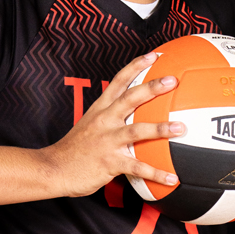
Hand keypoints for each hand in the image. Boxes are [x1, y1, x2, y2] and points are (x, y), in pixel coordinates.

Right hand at [40, 50, 185, 198]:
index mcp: (100, 109)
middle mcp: (104, 121)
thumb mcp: (89, 125)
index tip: (154, 55)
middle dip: (152, 88)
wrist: (54, 168)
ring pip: (137, 130)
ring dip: (160, 128)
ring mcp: (107, 141)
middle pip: (131, 98)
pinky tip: (172, 177)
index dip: (136, 66)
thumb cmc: (74, 150)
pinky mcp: (110, 162)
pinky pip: (137, 167)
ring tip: (181, 128)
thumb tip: (131, 115)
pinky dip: (156, 173)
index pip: (119, 81)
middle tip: (173, 81)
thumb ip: (108, 118)